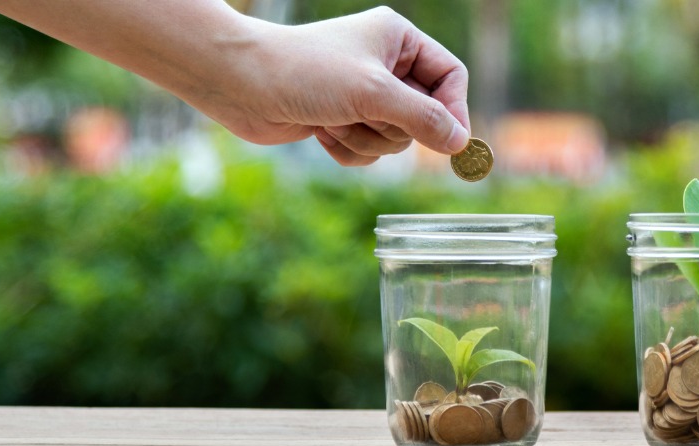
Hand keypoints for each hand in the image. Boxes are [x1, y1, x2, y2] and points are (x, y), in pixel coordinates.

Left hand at [201, 7, 471, 165]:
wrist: (238, 82)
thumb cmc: (305, 72)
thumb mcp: (374, 93)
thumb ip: (424, 119)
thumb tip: (461, 144)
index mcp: (398, 39)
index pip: (451, 76)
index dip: (454, 109)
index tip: (452, 142)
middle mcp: (384, 64)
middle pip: (424, 114)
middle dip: (393, 127)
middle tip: (365, 116)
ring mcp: (362, 94)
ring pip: (395, 139)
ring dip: (365, 139)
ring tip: (333, 120)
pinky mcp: (341, 120)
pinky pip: (368, 152)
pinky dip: (348, 149)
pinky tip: (321, 132)